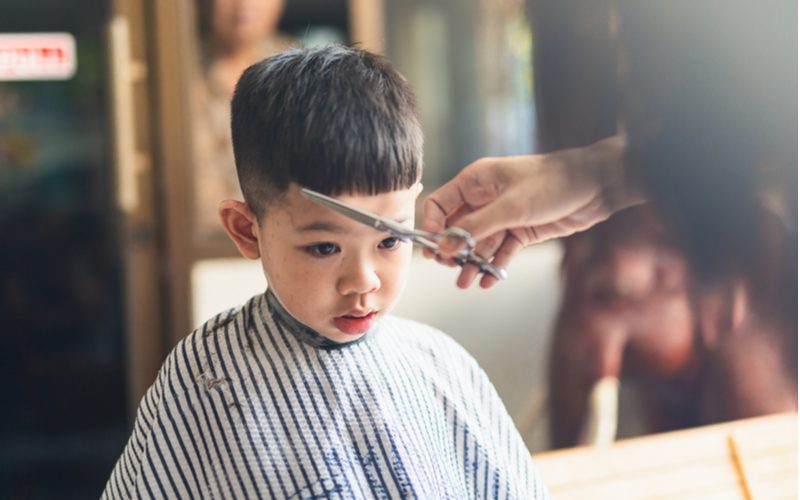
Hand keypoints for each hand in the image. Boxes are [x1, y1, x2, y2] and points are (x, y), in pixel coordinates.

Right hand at [422, 135, 642, 288]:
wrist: (596, 186)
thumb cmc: (553, 183)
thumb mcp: (510, 207)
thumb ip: (475, 228)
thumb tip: (443, 247)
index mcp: (476, 180)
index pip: (440, 204)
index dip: (432, 226)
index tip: (432, 249)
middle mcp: (486, 198)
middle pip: (458, 228)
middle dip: (453, 250)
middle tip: (451, 269)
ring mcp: (504, 215)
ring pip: (480, 243)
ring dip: (472, 263)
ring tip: (466, 284)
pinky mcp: (521, 230)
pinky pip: (501, 251)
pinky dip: (494, 265)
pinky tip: (488, 281)